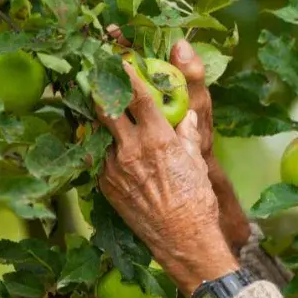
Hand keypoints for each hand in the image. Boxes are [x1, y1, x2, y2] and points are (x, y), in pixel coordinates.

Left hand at [96, 61, 238, 294]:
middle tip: (100, 77)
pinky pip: (101, 159)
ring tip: (106, 110)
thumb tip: (187, 118)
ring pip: (100, 134)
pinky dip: (106, 149)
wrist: (183, 239)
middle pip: (106, 109)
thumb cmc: (196, 200)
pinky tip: (115, 148)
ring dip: (103, 121)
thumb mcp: (198, 162)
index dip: (126, 74)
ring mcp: (114, 168)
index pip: (137, 96)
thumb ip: (188, 135)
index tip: (118, 58)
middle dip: (102, 91)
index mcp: (157, 139)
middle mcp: (130, 150)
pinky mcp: (106, 186)